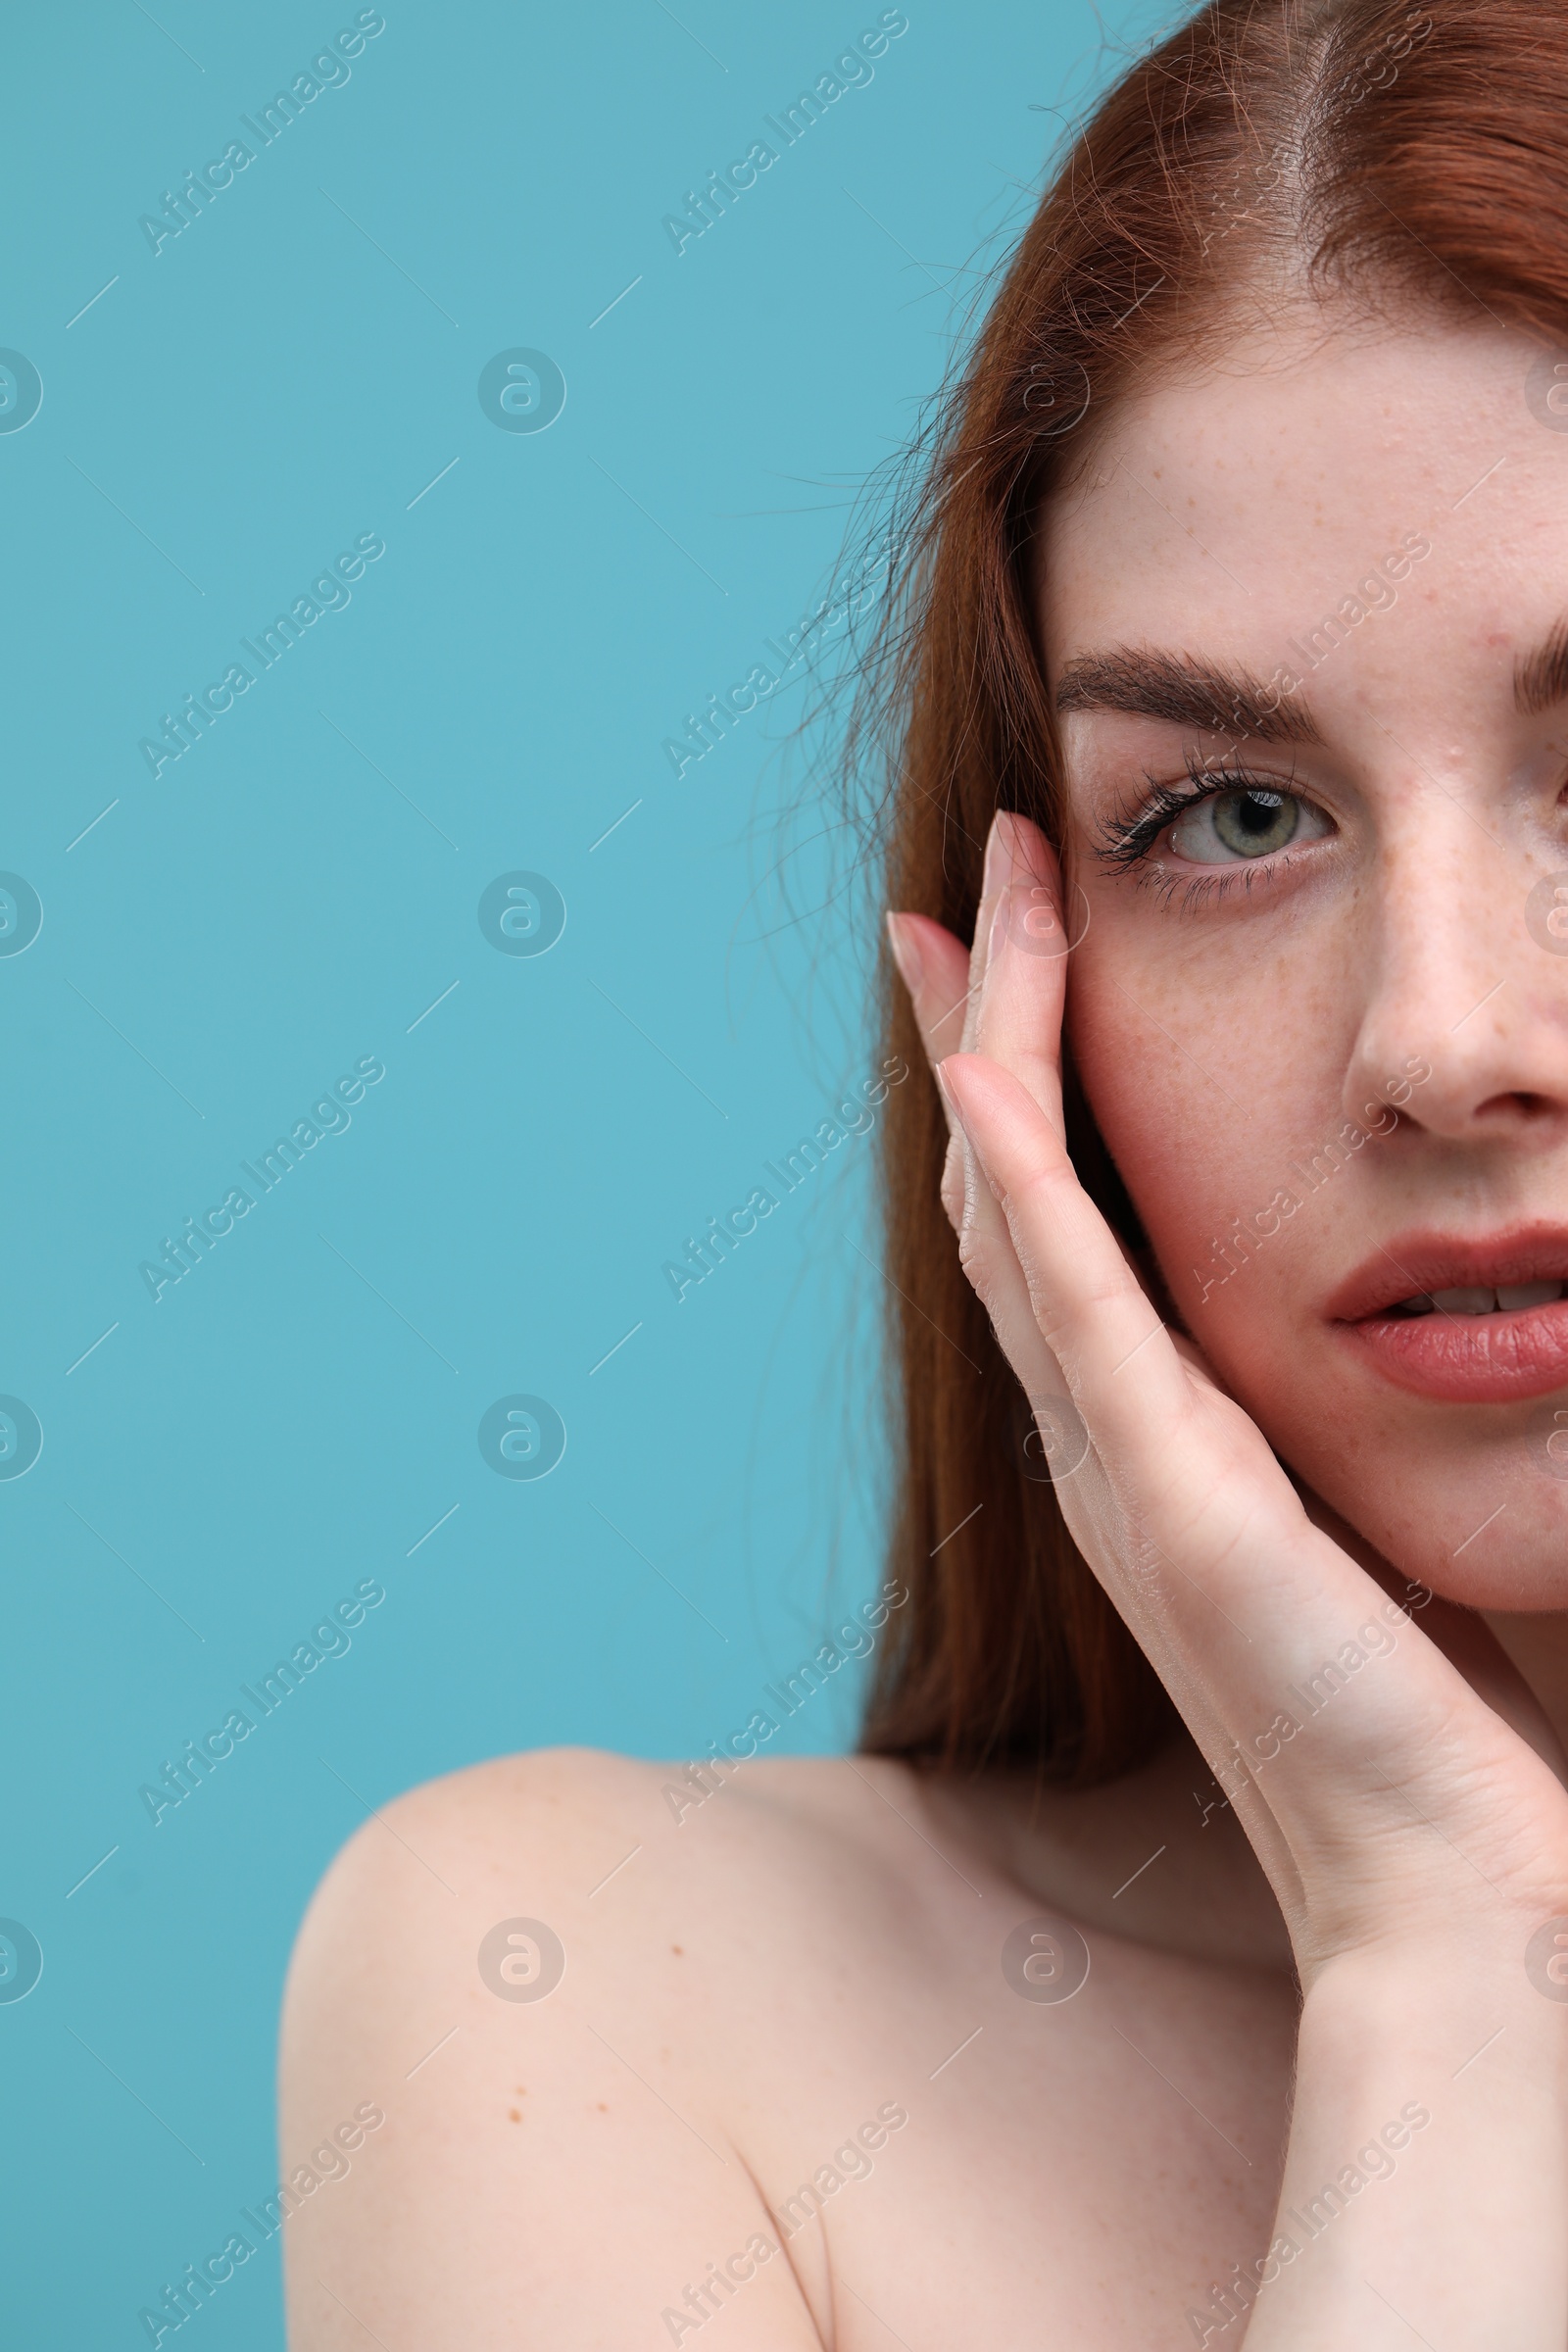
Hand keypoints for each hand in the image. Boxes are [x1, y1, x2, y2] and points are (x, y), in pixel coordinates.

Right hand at [888, 811, 1567, 1980]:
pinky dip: (1016, 1180)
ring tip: (962, 914)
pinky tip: (986, 1071)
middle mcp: (1098, 1437)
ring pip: (1013, 1214)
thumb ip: (1301, 1428)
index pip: (1051, 1220)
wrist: (1437, 1880)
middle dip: (979, 1022)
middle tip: (951, 889)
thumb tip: (1347, 1324)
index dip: (1017, 1080)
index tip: (1005, 958)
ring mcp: (1116, 1463)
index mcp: (1141, 1435)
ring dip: (986, 1047)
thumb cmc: (1411, 1716)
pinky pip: (1066, 1306)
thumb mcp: (1342, 1518)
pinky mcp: (1168, 1495)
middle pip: (1003, 1190)